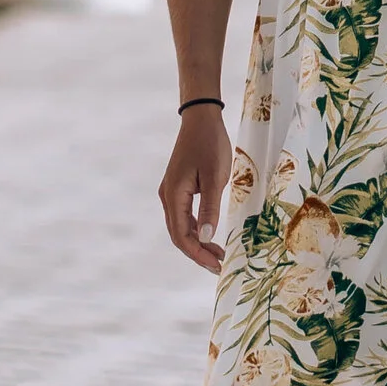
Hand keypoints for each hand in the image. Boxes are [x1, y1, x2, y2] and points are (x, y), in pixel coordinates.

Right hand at [161, 105, 233, 269]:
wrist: (201, 119)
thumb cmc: (210, 144)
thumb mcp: (215, 177)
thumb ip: (210, 208)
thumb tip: (205, 237)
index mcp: (174, 195)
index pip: (181, 235)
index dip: (197, 254)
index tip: (216, 265)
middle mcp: (168, 196)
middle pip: (178, 235)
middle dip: (197, 253)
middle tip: (219, 266)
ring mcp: (171, 192)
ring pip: (180, 227)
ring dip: (197, 242)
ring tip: (218, 255)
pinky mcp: (178, 188)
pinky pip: (184, 216)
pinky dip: (196, 229)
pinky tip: (210, 236)